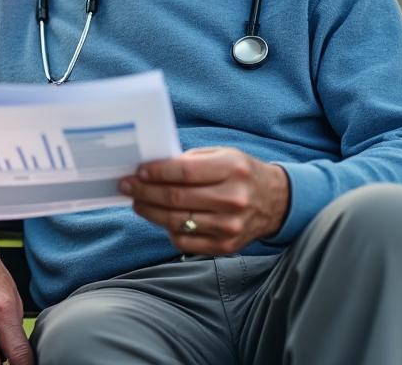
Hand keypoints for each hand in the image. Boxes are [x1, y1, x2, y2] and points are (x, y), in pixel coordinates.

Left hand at [120, 147, 288, 254]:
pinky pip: (185, 242)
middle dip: (144, 191)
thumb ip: (191, 160)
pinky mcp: (226, 246)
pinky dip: (168, 230)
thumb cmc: (240, 174)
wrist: (275, 202)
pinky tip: (160, 218)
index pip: (185, 172)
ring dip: (150, 211)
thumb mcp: (222, 155)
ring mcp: (230, 226)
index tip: (138, 172)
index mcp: (232, 169)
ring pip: (177, 221)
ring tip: (137, 202)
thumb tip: (152, 169)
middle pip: (176, 198)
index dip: (156, 172)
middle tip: (126, 186)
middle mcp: (233, 199)